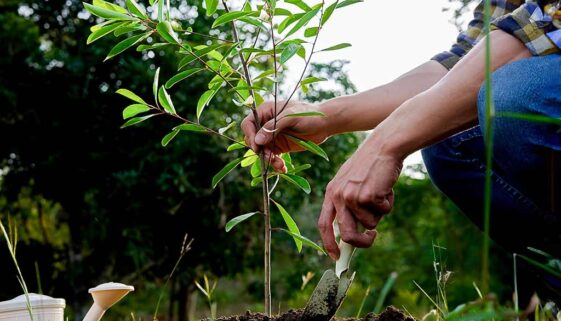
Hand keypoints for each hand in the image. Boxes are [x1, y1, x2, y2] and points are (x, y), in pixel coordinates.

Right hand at [241, 101, 330, 171]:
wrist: (325, 124)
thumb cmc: (309, 114)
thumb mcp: (291, 117)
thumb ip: (274, 127)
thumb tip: (258, 140)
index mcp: (266, 111)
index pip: (249, 123)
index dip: (250, 135)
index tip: (257, 147)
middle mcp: (266, 124)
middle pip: (253, 139)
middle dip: (259, 150)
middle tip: (269, 158)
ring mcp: (272, 136)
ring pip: (262, 151)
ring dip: (268, 160)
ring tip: (280, 165)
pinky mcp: (280, 146)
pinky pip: (272, 157)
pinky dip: (276, 164)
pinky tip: (283, 169)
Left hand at [318, 141, 402, 259]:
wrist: (383, 146)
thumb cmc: (370, 166)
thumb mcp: (351, 183)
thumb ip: (348, 204)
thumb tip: (353, 233)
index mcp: (331, 192)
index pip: (324, 224)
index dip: (328, 243)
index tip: (335, 256)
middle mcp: (338, 196)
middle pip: (347, 234)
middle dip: (362, 242)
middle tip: (373, 237)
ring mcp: (352, 196)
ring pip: (370, 223)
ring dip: (380, 212)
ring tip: (381, 192)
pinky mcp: (368, 196)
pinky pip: (383, 212)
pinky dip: (389, 203)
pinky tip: (386, 187)